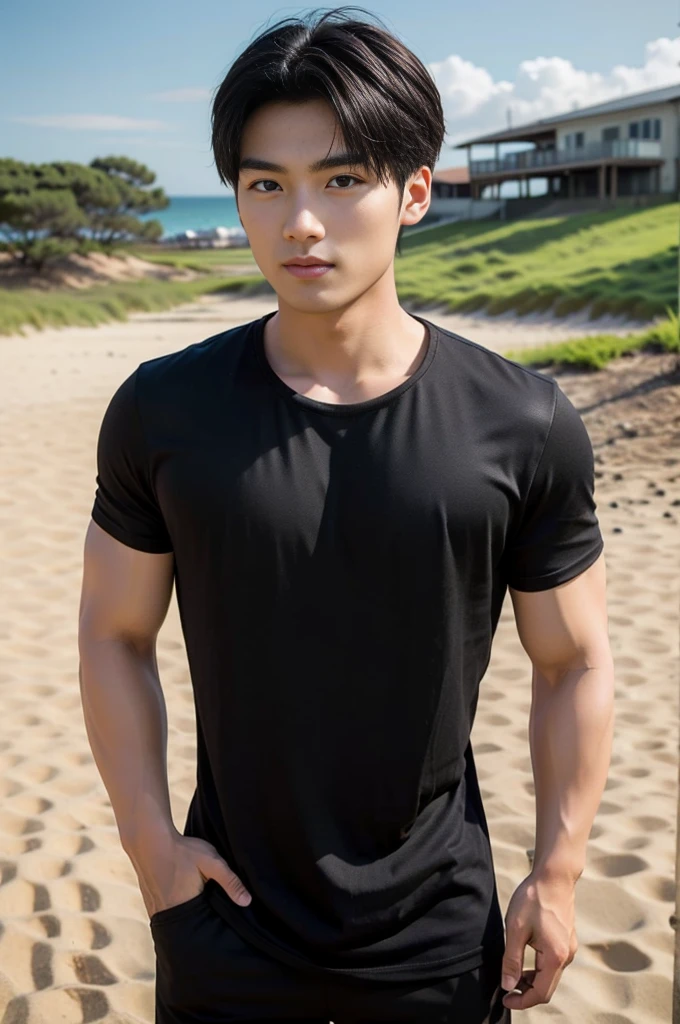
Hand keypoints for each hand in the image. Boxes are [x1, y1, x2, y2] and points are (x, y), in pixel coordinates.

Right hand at [126, 827, 251, 917]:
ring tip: (195, 911)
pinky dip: (173, 911)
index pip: (202, 929)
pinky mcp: (148, 902)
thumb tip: (247, 902)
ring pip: (175, 922)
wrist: (149, 839)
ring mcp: (154, 909)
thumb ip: (230, 881)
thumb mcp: (211, 862)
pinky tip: (179, 902)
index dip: (211, 930)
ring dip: (185, 919)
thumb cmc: (182, 851)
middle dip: (198, 926)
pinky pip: (164, 914)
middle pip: (187, 929)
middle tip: (208, 918)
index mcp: (184, 909)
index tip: (220, 927)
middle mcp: (166, 914)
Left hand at [500, 871, 577, 1010]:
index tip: (505, 999)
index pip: (540, 993)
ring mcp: (569, 948)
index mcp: (556, 957)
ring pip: (550, 976)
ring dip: (532, 981)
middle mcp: (567, 956)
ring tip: (512, 974)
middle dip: (526, 993)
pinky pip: (553, 964)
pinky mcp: (567, 941)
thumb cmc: (534, 899)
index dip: (521, 1001)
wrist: (554, 876)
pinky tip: (524, 960)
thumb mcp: (516, 928)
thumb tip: (507, 985)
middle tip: (506, 989)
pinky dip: (539, 969)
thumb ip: (512, 959)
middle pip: (547, 988)